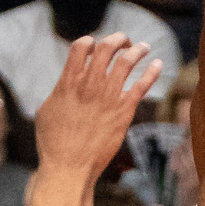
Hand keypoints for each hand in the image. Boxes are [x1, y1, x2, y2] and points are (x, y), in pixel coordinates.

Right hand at [32, 32, 162, 174]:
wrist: (69, 167)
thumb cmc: (53, 142)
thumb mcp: (46, 110)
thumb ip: (58, 91)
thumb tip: (64, 85)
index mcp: (69, 82)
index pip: (81, 46)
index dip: (89, 41)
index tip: (95, 46)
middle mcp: (90, 85)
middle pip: (107, 47)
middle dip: (118, 38)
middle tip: (124, 40)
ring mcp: (108, 97)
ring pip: (127, 61)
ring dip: (137, 49)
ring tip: (143, 47)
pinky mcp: (124, 111)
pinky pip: (142, 85)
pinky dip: (152, 72)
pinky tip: (158, 64)